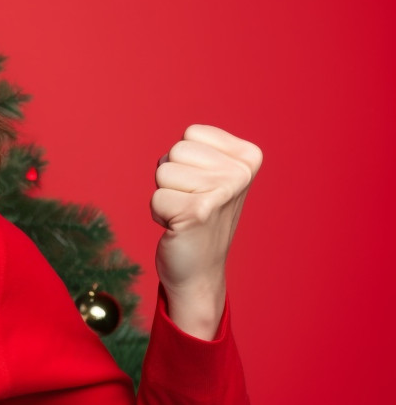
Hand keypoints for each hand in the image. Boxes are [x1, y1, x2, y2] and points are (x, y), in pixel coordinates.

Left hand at [151, 124, 261, 338]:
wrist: (200, 271)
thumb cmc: (199, 217)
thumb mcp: (211, 175)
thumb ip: (200, 150)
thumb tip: (183, 141)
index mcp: (249, 157)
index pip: (192, 133)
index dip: (185, 160)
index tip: (201, 184)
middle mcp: (241, 173)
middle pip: (176, 149)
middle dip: (172, 176)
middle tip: (190, 201)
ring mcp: (222, 193)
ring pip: (163, 171)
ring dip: (166, 194)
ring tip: (185, 213)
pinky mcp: (199, 212)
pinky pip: (156, 197)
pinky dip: (159, 213)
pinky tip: (179, 227)